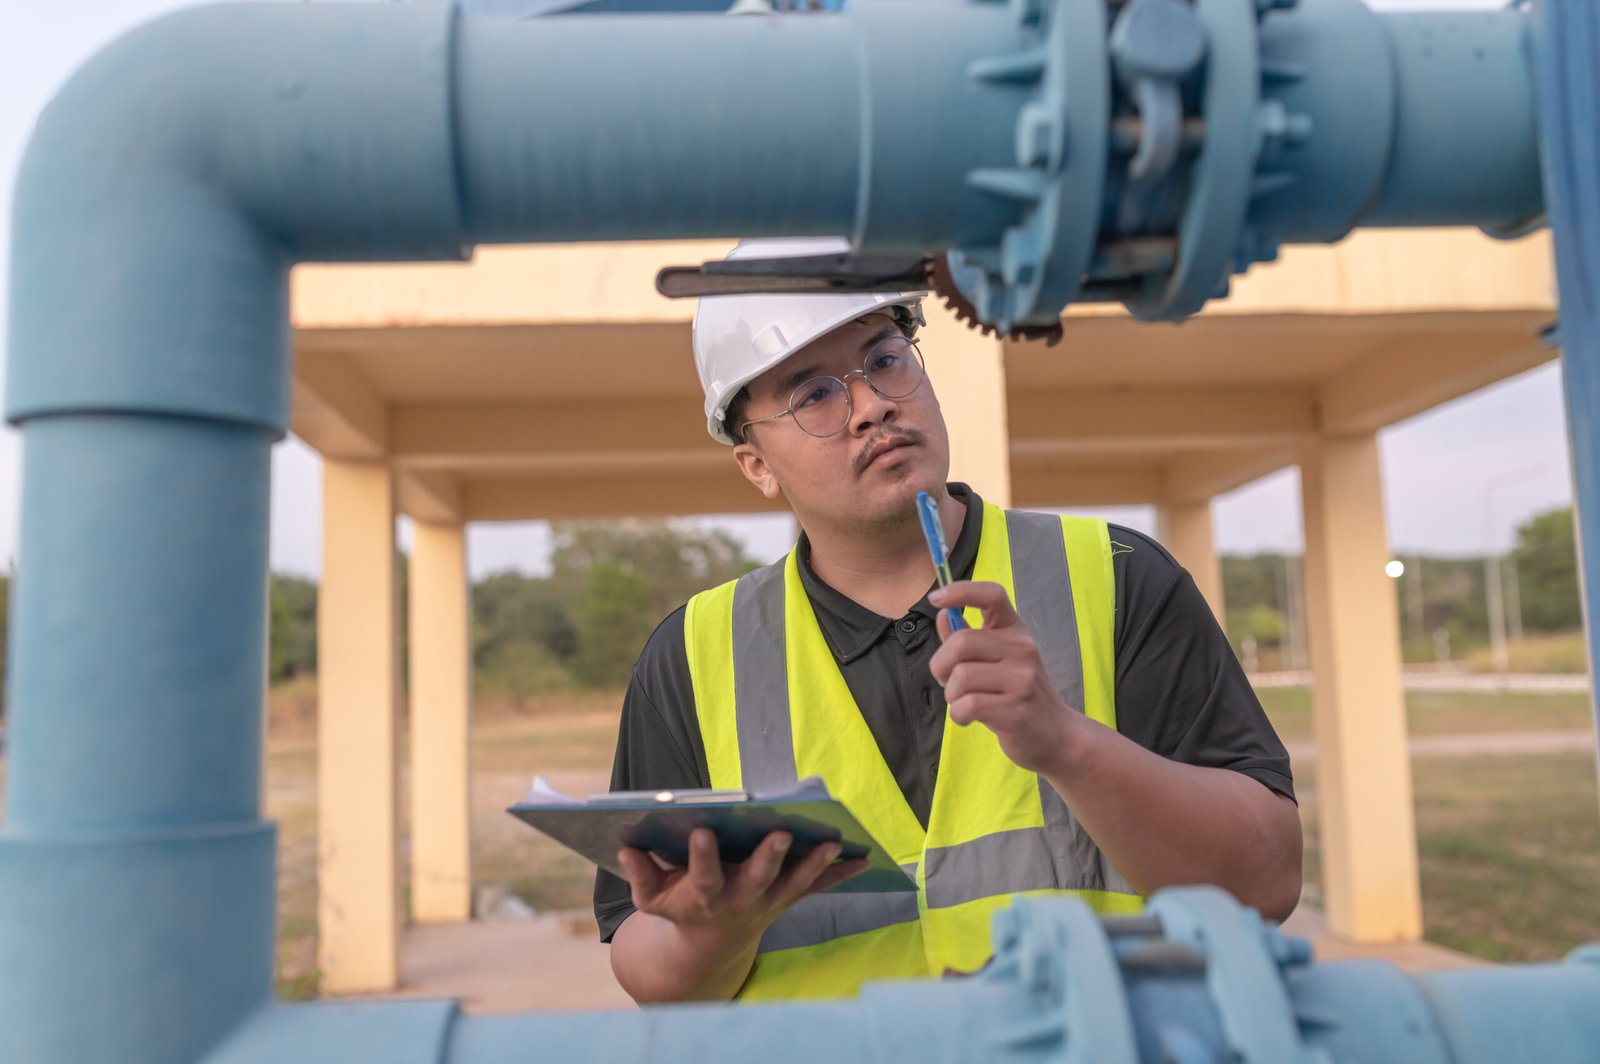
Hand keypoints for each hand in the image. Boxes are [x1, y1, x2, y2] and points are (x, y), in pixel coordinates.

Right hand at [617, 829, 866, 952]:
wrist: (713, 944)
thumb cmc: (682, 908)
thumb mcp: (653, 899)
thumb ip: (641, 874)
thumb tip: (625, 846)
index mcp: (705, 896)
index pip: (703, 876)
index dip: (702, 856)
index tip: (701, 831)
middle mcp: (741, 899)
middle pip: (758, 878)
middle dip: (769, 856)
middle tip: (781, 833)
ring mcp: (770, 900)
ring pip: (795, 882)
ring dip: (814, 863)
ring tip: (833, 842)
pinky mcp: (789, 898)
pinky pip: (818, 887)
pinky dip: (840, 874)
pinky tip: (864, 859)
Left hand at [928, 580, 1082, 774]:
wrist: (1056, 735)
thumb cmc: (1018, 694)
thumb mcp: (997, 661)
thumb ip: (968, 638)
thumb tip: (943, 615)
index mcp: (1015, 631)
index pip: (992, 595)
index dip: (961, 591)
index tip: (936, 598)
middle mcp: (1022, 649)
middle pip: (961, 642)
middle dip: (941, 665)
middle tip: (947, 681)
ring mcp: (1022, 679)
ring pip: (960, 676)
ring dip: (951, 694)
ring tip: (965, 702)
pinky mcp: (1016, 710)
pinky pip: (967, 705)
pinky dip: (958, 714)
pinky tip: (968, 717)